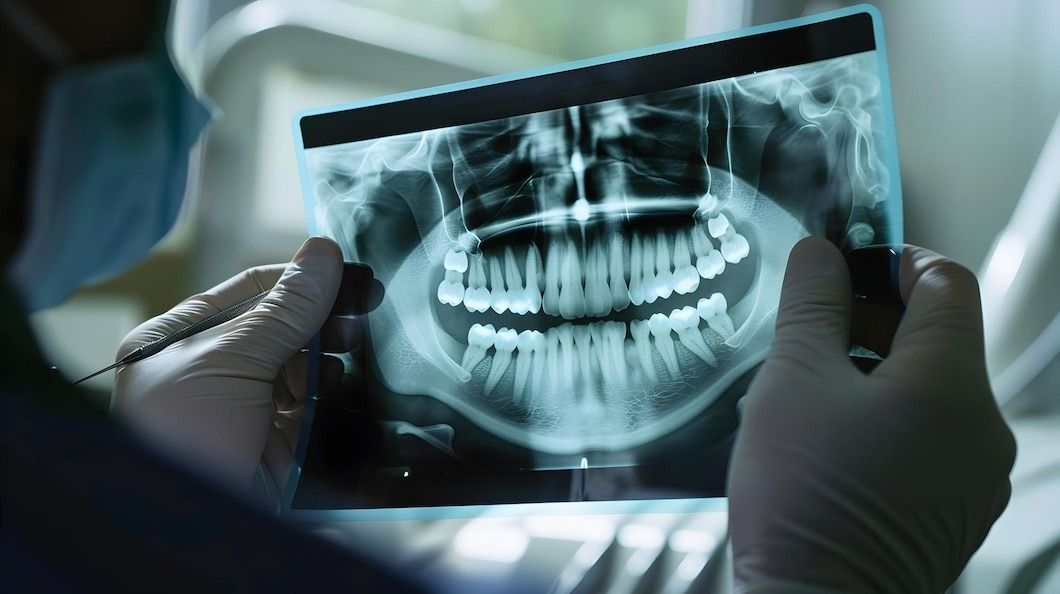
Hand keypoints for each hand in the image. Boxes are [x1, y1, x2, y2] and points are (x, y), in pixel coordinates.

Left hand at [112, 237, 351, 500]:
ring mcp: (248, 413)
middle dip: (322, 322)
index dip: (299, 281)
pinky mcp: (280, 450)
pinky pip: (318, 412)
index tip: (345, 272)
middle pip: (283, 330)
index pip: (250, 293)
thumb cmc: (182, 438)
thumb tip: (324, 253)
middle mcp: (213, 374)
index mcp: (179, 342)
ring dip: (332, 361)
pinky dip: (338, 398)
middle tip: (363, 315)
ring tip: (356, 352)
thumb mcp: (229, 362)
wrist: (191, 533)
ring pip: (305, 371)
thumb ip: (283, 310)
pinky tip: (354, 386)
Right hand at [728, 237, 1015, 592]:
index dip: (894, 259)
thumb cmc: (803, 497)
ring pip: (928, 393)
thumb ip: (812, 304)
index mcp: (951, 384)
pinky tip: (826, 444)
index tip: (844, 267)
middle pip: (937, 340)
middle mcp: (982, 429)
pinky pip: (927, 442)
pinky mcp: (954, 513)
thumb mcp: (792, 379)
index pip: (946, 282)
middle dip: (870, 323)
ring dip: (871, 375)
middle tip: (807, 334)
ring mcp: (975, 478)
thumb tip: (822, 255)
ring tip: (805, 396)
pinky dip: (883, 423)